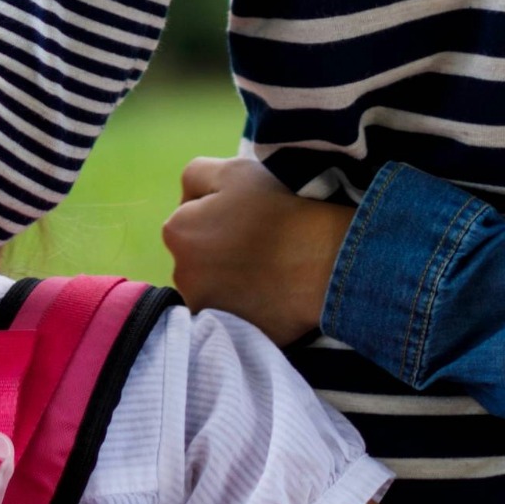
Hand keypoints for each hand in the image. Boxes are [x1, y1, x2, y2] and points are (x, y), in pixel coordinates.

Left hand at [163, 156, 352, 345]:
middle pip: (197, 255)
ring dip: (230, 277)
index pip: (189, 216)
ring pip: (213, 285)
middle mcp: (181, 275)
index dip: (218, 211)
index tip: (247, 214)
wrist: (326, 260)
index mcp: (177, 232)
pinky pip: (234, 312)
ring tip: (267, 266)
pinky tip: (271, 289)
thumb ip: (195, 176)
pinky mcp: (231, 332)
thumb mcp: (233, 171)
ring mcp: (206, 308)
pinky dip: (247, 303)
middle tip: (258, 240)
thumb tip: (187, 201)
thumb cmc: (280, 208)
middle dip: (218, 247)